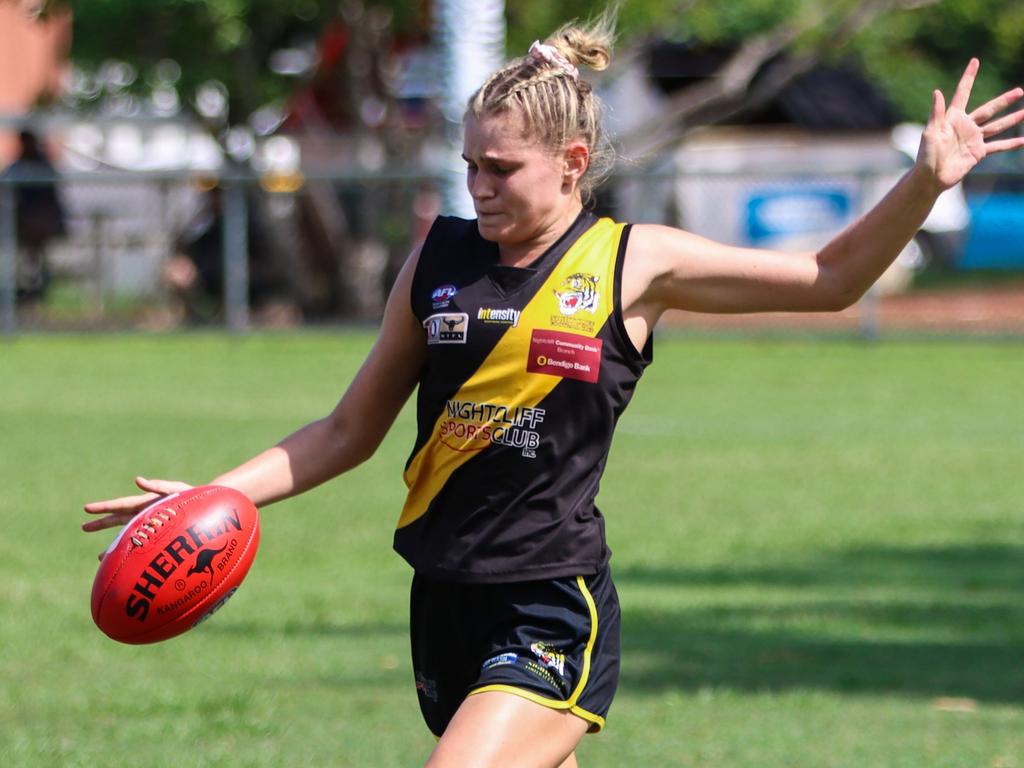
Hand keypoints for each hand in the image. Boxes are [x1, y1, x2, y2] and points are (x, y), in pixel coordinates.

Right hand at [83, 477, 192, 558]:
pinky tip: (126, 565)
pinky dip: (131, 554)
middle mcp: (144, 514)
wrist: (206, 507)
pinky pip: (140, 546)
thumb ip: (158, 486)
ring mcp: (150, 525)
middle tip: (83, 526)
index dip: (104, 507)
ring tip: (100, 557)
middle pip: (118, 520)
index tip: (87, 509)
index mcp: (145, 502)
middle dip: (101, 523)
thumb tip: (138, 480)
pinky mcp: (158, 536)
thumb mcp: (175, 489)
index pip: (121, 505)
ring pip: (126, 536)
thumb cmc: (190, 494)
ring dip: (114, 546)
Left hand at [919, 58, 1023, 190]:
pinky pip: (997, 146)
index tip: (975, 61)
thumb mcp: (930, 133)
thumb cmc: (926, 155)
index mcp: (953, 117)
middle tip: (1020, 91)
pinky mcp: (978, 152)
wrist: (930, 178)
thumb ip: (936, 113)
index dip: (969, 77)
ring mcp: (974, 138)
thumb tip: (937, 91)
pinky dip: (1010, 144)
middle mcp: (966, 125)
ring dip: (1012, 119)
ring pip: (997, 126)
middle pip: (989, 109)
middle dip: (1004, 100)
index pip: (963, 93)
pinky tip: (1023, 140)